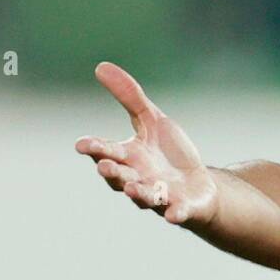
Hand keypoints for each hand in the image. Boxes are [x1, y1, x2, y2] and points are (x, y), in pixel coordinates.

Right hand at [74, 62, 218, 226]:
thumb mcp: (152, 120)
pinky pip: (176, 213)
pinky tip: (173, 214)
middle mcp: (138, 179)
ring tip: (131, 187)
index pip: (107, 152)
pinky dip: (174, 213)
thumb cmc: (168, 153)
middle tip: (104, 166)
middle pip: (120, 177)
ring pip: (144, 197)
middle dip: (112, 172)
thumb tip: (101, 66)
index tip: (82, 144)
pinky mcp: (181, 208)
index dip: (95, 148)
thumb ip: (130, 97)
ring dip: (137, 192)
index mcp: (128, 157)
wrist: (198, 185)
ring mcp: (158, 196)